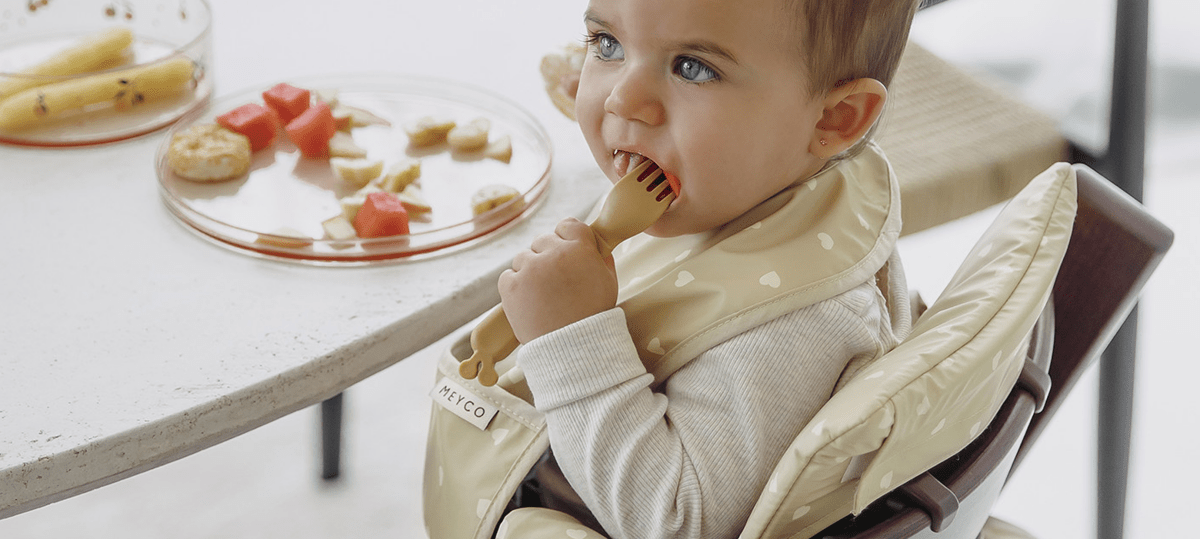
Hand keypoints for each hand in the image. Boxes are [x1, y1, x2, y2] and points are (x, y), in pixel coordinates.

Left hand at [498, 218, 617, 342]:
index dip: (567, 238)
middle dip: (548, 256)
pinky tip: (530, 300)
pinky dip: (515, 286)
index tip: (567, 250)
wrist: (572, 347)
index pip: (568, 225)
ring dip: (531, 271)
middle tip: (555, 280)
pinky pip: (508, 276)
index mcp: (579, 248)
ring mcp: (529, 269)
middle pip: (543, 241)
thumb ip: (602, 258)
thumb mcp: (609, 282)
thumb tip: (596, 247)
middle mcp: (552, 253)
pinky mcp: (511, 286)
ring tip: (543, 295)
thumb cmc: (593, 316)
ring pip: (524, 257)